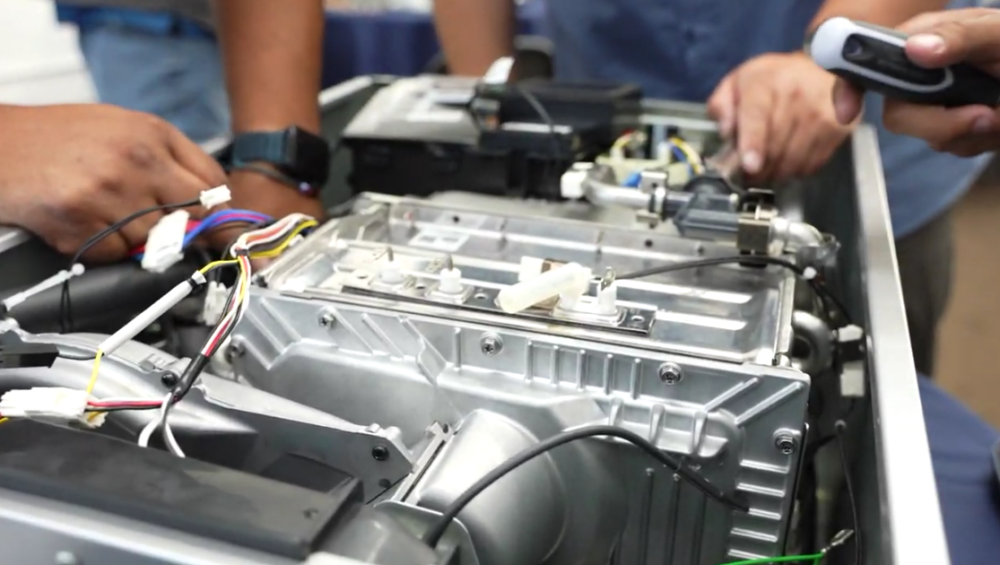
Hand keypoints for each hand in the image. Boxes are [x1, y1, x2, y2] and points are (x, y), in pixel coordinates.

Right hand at [0, 104, 225, 261]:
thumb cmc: (59, 137)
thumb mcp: (123, 127)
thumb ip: (170, 158)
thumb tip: (214, 201)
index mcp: (153, 134)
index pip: (213, 184)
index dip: (217, 209)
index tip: (216, 224)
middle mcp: (136, 160)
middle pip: (194, 217)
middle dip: (185, 230)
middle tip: (162, 228)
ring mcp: (108, 192)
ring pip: (155, 241)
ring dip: (137, 239)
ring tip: (107, 216)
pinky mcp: (79, 220)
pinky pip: (115, 254)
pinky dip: (104, 250)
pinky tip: (84, 224)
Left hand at [708, 52, 854, 180]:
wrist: (823, 66)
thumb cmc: (773, 79)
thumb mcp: (738, 81)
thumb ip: (722, 105)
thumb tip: (725, 132)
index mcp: (764, 81)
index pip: (758, 116)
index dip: (753, 143)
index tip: (750, 166)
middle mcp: (796, 95)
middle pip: (775, 145)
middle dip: (759, 169)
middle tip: (750, 175)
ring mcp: (820, 112)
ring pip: (794, 159)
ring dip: (778, 173)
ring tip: (769, 169)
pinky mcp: (838, 128)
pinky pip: (813, 163)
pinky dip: (798, 169)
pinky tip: (791, 160)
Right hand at [833, 8, 999, 156]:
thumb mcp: (999, 32)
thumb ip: (960, 36)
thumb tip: (915, 49)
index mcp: (924, 41)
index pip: (868, 60)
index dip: (849, 85)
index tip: (848, 112)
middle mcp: (924, 73)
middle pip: (897, 113)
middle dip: (938, 123)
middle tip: (982, 116)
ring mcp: (940, 102)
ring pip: (929, 137)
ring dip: (971, 132)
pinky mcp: (959, 126)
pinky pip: (954, 147)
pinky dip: (983, 140)